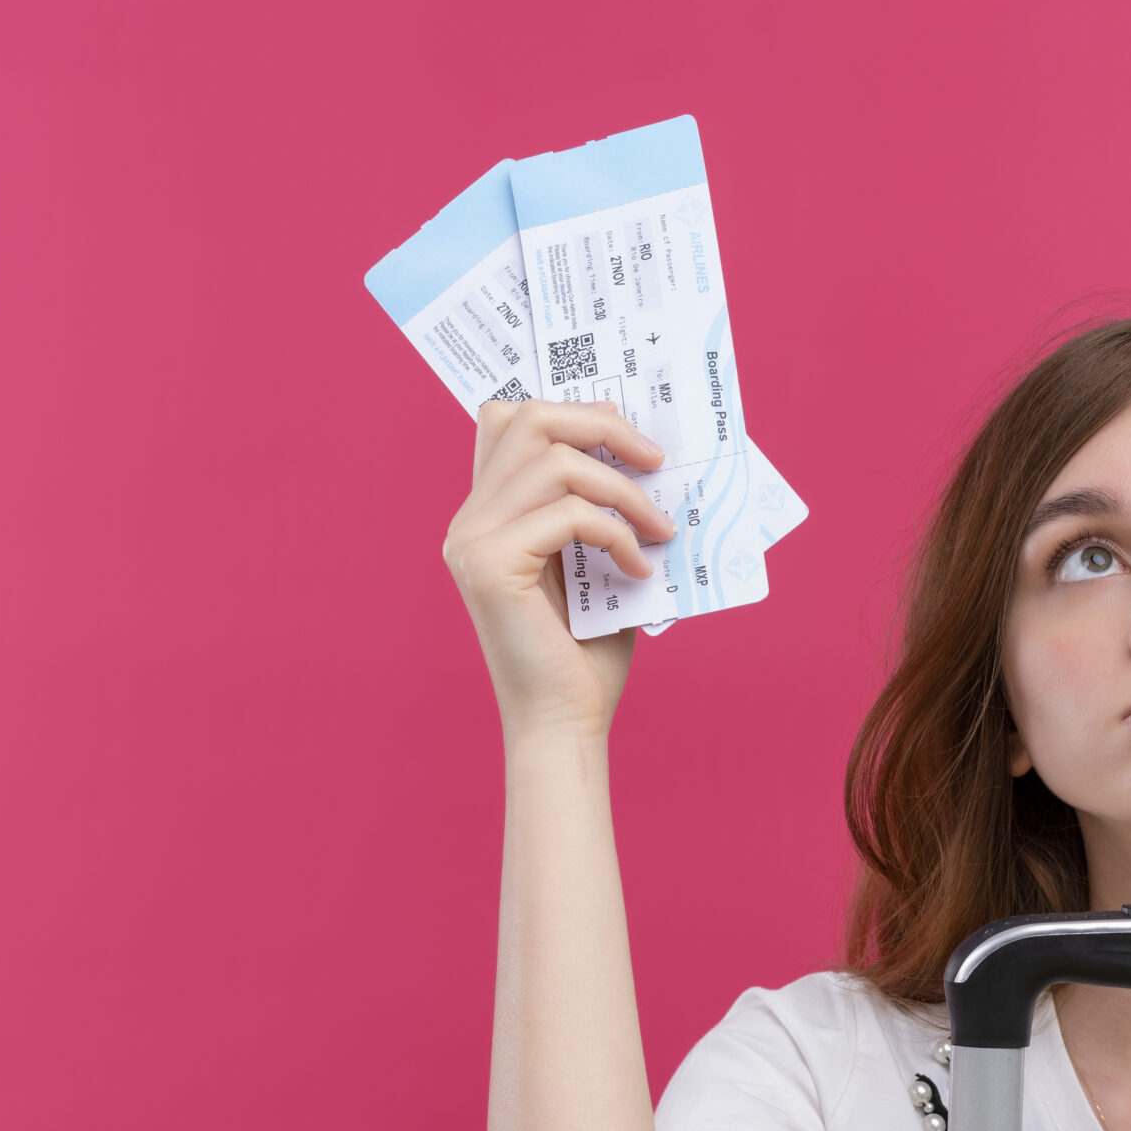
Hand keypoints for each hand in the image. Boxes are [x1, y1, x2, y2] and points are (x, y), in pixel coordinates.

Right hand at [443, 400, 675, 740]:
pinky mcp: (491, 565)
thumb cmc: (585, 652)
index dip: (568, 407)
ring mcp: (472, 540)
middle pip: (529, 419)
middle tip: (656, 460)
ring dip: (624, 489)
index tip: (624, 429)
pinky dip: (618, 535)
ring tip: (661, 528)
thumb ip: (598, 506)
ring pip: (556, 463)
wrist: (565, 722)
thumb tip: (640, 444)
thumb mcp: (596, 562)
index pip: (507, 420)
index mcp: (487, 513)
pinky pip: (570, 515)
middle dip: (603, 427)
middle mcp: (468, 520)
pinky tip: (640, 570)